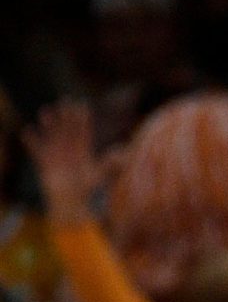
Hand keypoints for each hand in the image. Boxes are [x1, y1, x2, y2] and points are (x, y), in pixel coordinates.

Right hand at [24, 102, 99, 221]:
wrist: (69, 200)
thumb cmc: (85, 187)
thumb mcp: (98, 174)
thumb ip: (110, 164)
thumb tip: (125, 154)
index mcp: (81, 150)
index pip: (82, 131)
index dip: (82, 119)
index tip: (82, 106)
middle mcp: (68, 149)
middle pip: (67, 129)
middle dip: (66, 116)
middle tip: (66, 101)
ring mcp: (55, 154)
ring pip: (52, 136)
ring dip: (49, 125)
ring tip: (46, 112)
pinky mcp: (44, 162)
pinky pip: (36, 150)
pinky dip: (32, 141)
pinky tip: (28, 131)